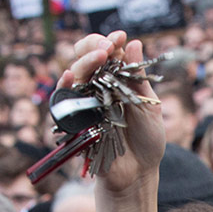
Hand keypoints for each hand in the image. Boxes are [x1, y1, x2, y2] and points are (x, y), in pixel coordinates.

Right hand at [58, 32, 164, 194]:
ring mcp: (85, 103)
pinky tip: (70, 75)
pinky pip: (63, 100)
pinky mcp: (74, 120)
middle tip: (107, 48)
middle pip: (87, 58)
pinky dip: (64, 86)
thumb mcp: (149, 107)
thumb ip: (139, 78)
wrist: (138, 174)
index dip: (111, 42)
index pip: (109, 54)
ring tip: (99, 57)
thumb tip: (134, 43)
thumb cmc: (147, 141)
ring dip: (85, 62)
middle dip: (95, 47)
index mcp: (118, 81)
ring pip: (75, 74)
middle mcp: (99, 88)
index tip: (120, 37)